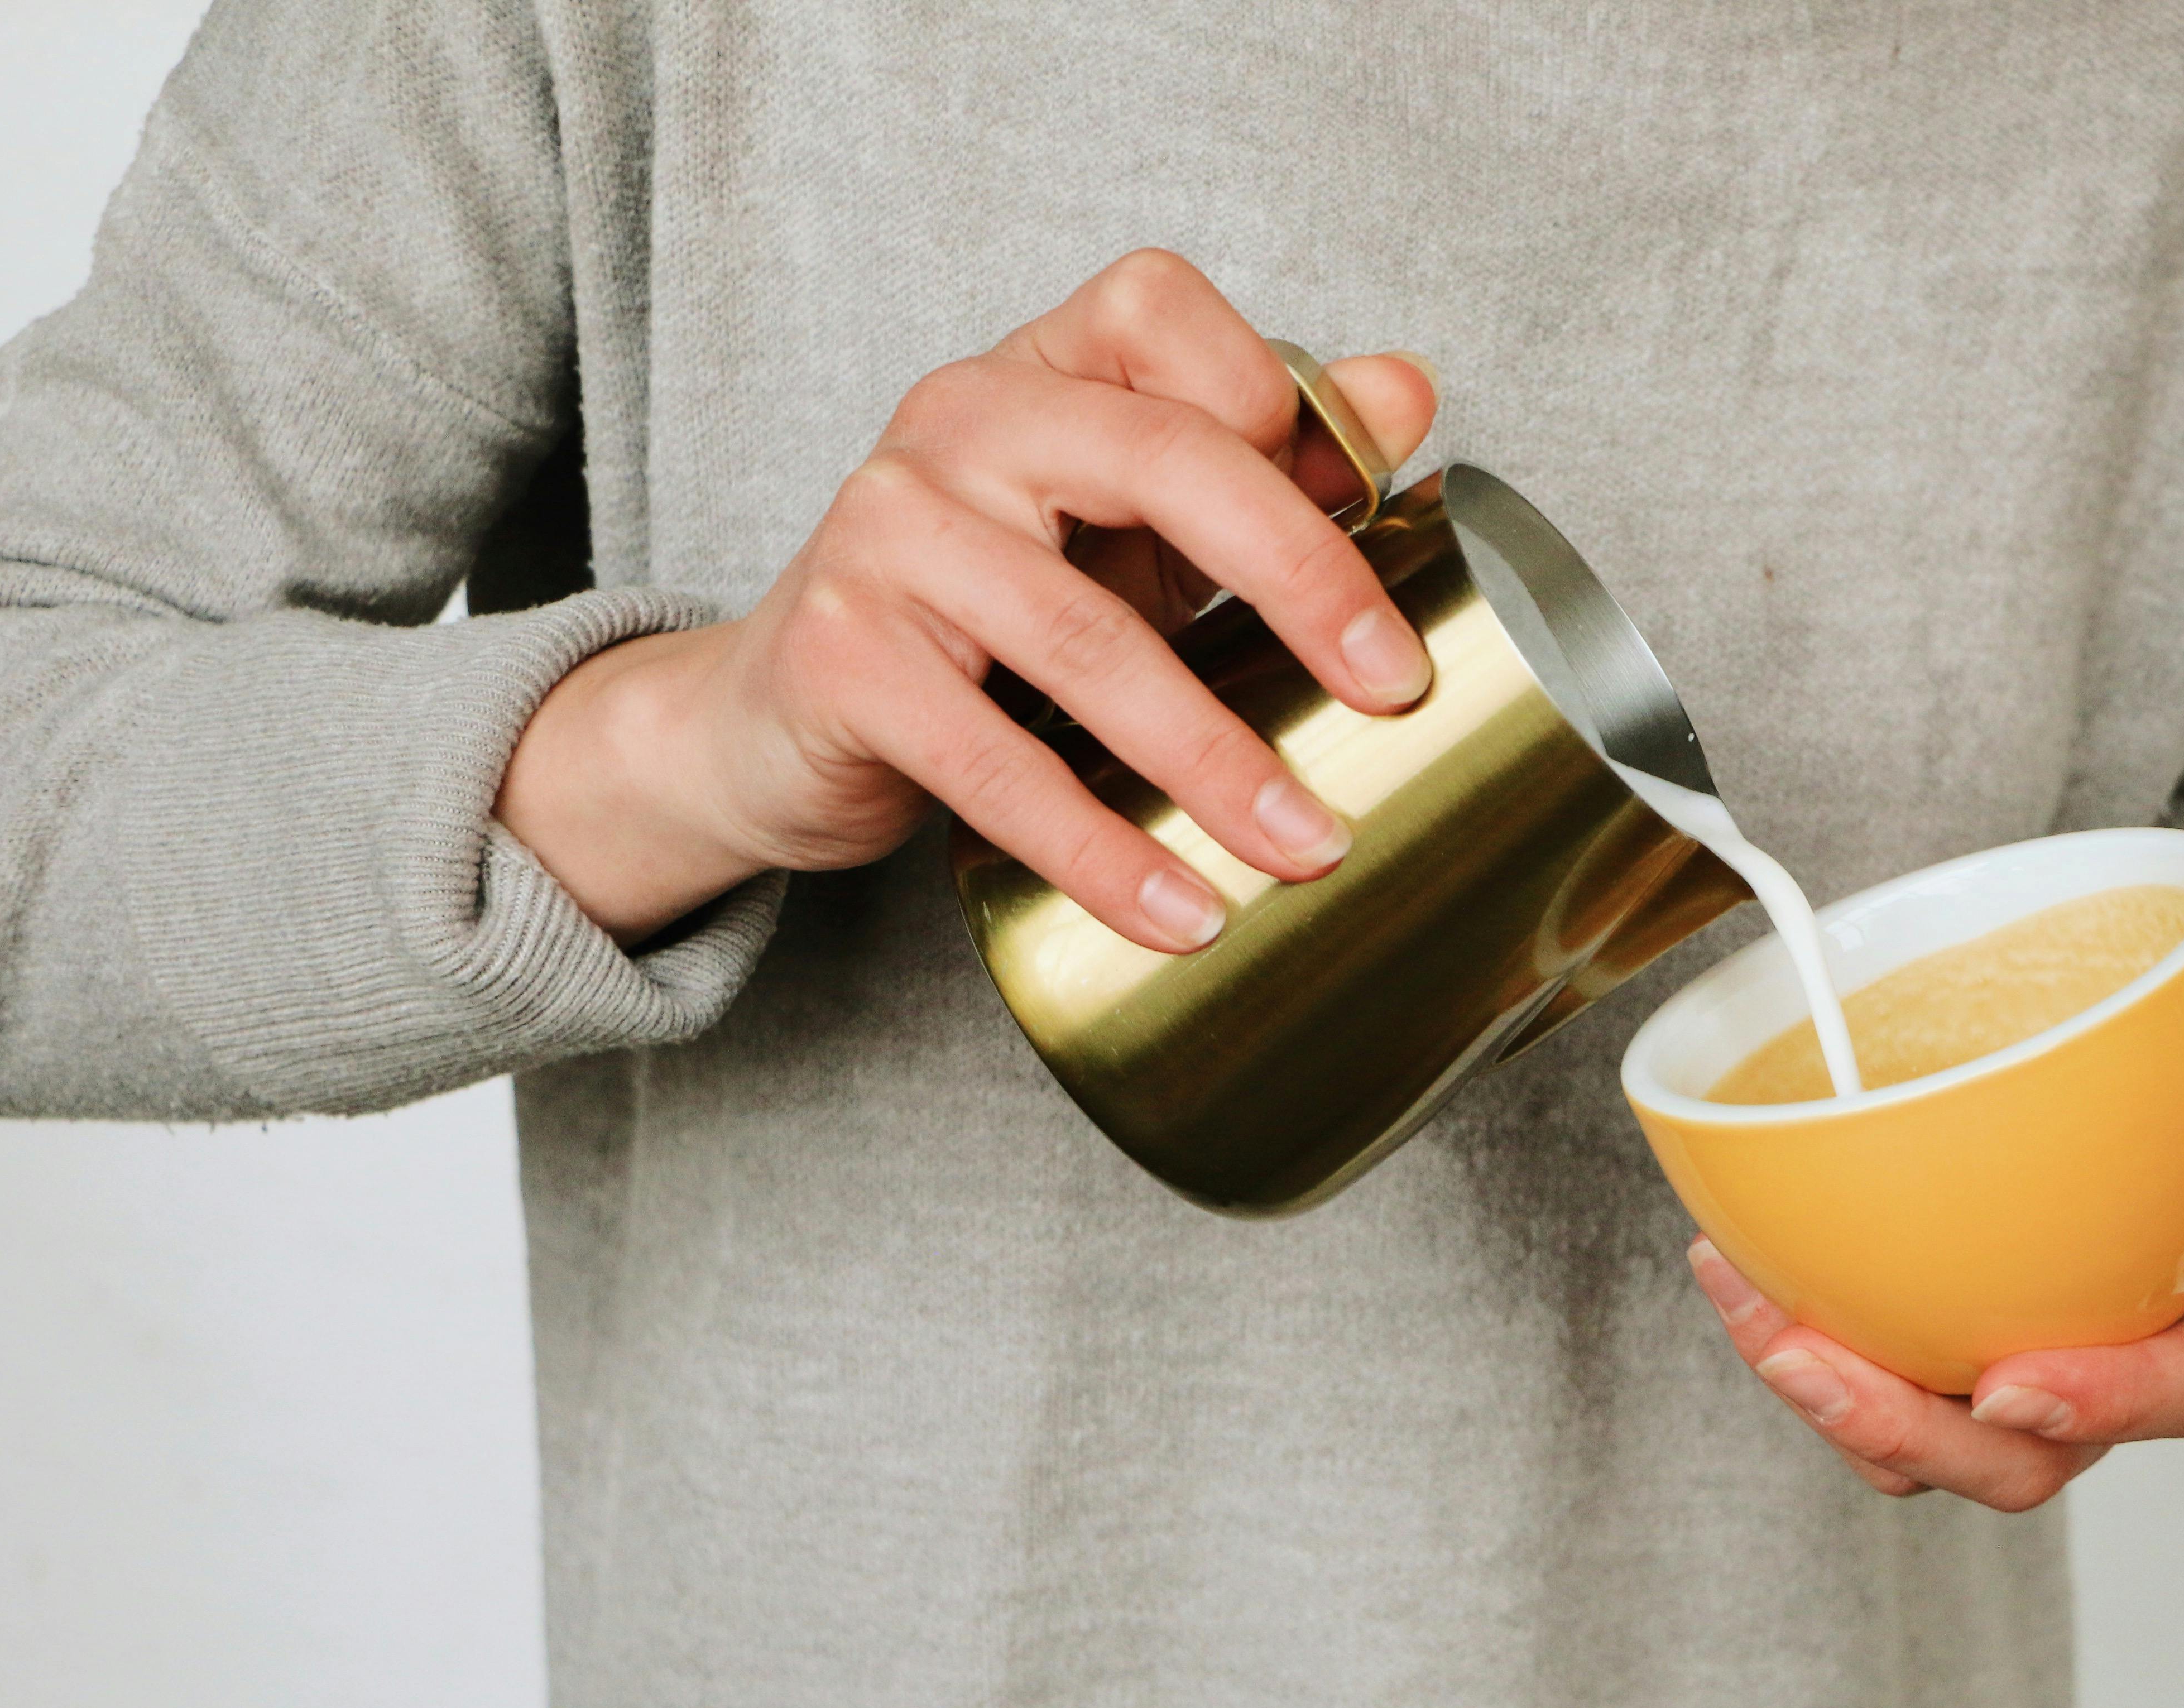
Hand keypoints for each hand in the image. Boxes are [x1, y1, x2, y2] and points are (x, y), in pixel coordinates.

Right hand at [493, 249, 1442, 944]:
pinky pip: (996, 765)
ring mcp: (885, 532)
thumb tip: (1409, 392)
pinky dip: (1100, 851)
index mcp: (1037, 370)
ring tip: (1306, 846)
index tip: (1373, 520)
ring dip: (1215, 760)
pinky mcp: (842, 658)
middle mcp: (954, 421)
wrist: (774, 722)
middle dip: (1301, 579)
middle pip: (1161, 458)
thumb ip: (1259, 462)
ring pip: (1087, 640)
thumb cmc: (979, 622)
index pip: (1167, 316)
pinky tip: (1181, 915)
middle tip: (1392, 692)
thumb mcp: (1123, 530)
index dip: (1285, 406)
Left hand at [1686, 971, 2183, 1508]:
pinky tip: (1727, 1259)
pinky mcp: (1922, 1359)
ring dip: (1827, 1400)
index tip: (2013, 1383)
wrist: (2106, 1104)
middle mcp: (2096, 1372)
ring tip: (1749, 1309)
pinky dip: (1788, 1338)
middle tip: (1812, 1363)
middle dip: (1911, 1434)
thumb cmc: (2179, 1092)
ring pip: (1918, 1448)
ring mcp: (2001, 1380)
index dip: (2107, 1405)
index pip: (2182, 1395)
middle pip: (2020, 1460)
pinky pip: (1860, 1388)